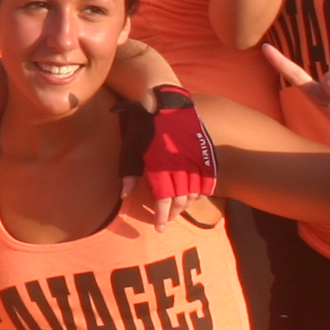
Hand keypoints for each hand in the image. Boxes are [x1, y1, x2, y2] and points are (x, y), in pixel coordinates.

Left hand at [140, 88, 220, 218]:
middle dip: (172, 213)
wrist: (166, 101)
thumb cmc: (143, 125)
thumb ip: (129, 172)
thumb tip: (124, 196)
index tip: (160, 228)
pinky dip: (199, 191)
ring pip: (193, 191)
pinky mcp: (203, 153)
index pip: (162, 199)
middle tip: (167, 221)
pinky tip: (192, 196)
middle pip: (179, 198)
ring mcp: (194, 159)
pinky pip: (205, 179)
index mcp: (160, 165)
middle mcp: (179, 165)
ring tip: (177, 211)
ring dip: (185, 205)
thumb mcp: (131, 147)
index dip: (161, 216)